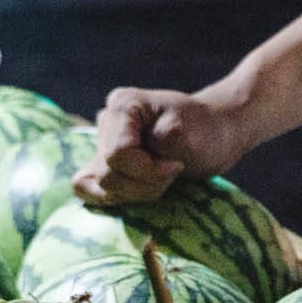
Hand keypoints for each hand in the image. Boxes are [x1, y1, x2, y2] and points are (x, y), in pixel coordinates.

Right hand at [77, 84, 252, 206]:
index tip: (176, 167)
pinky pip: (87, 186)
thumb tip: (126, 156)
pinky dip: (109, 197)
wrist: (214, 134)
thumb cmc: (205, 131)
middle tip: (171, 175)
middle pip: (107, 172)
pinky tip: (133, 195)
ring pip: (100, 184)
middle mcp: (106, 120)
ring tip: (160, 181)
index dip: (147, 170)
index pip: (118, 154)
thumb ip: (157, 147)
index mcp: (122, 104)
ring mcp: (103, 142)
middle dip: (142, 184)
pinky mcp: (106, 163)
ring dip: (134, 192)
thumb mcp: (187, 136)